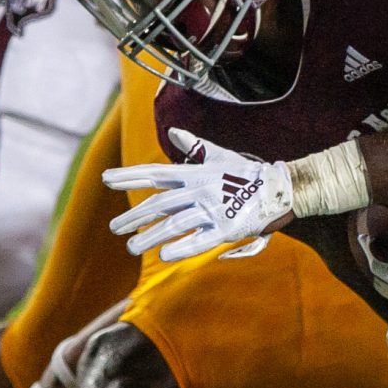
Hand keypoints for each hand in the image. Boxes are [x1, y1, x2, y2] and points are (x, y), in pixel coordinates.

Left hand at [104, 128, 294, 260]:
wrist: (282, 189)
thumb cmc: (248, 173)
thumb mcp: (220, 156)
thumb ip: (195, 146)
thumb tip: (173, 132)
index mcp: (196, 173)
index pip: (156, 174)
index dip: (130, 176)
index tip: (106, 178)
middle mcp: (200, 190)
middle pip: (159, 205)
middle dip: (133, 216)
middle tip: (114, 228)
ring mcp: (213, 210)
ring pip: (173, 225)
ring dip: (149, 237)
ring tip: (131, 247)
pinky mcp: (226, 229)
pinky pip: (199, 241)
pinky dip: (181, 249)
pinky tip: (164, 255)